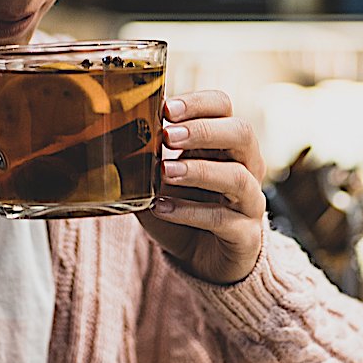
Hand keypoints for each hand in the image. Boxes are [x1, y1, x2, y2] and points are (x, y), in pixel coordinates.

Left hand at [138, 90, 266, 284]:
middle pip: (242, 133)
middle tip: (168, 136)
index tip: (166, 109)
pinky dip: (189, 212)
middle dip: (204, 131)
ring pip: (237, 177)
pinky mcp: (245, 235)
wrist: (203, 260)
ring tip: (165, 172)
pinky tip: (161, 208)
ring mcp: (250, 201)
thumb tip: (112, 136)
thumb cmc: (183, 208)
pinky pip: (222, 220)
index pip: (223, 107)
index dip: (198, 103)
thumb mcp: (160, 179)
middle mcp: (247, 166)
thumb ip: (145, 158)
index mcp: (225, 142)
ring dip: (198, 171)